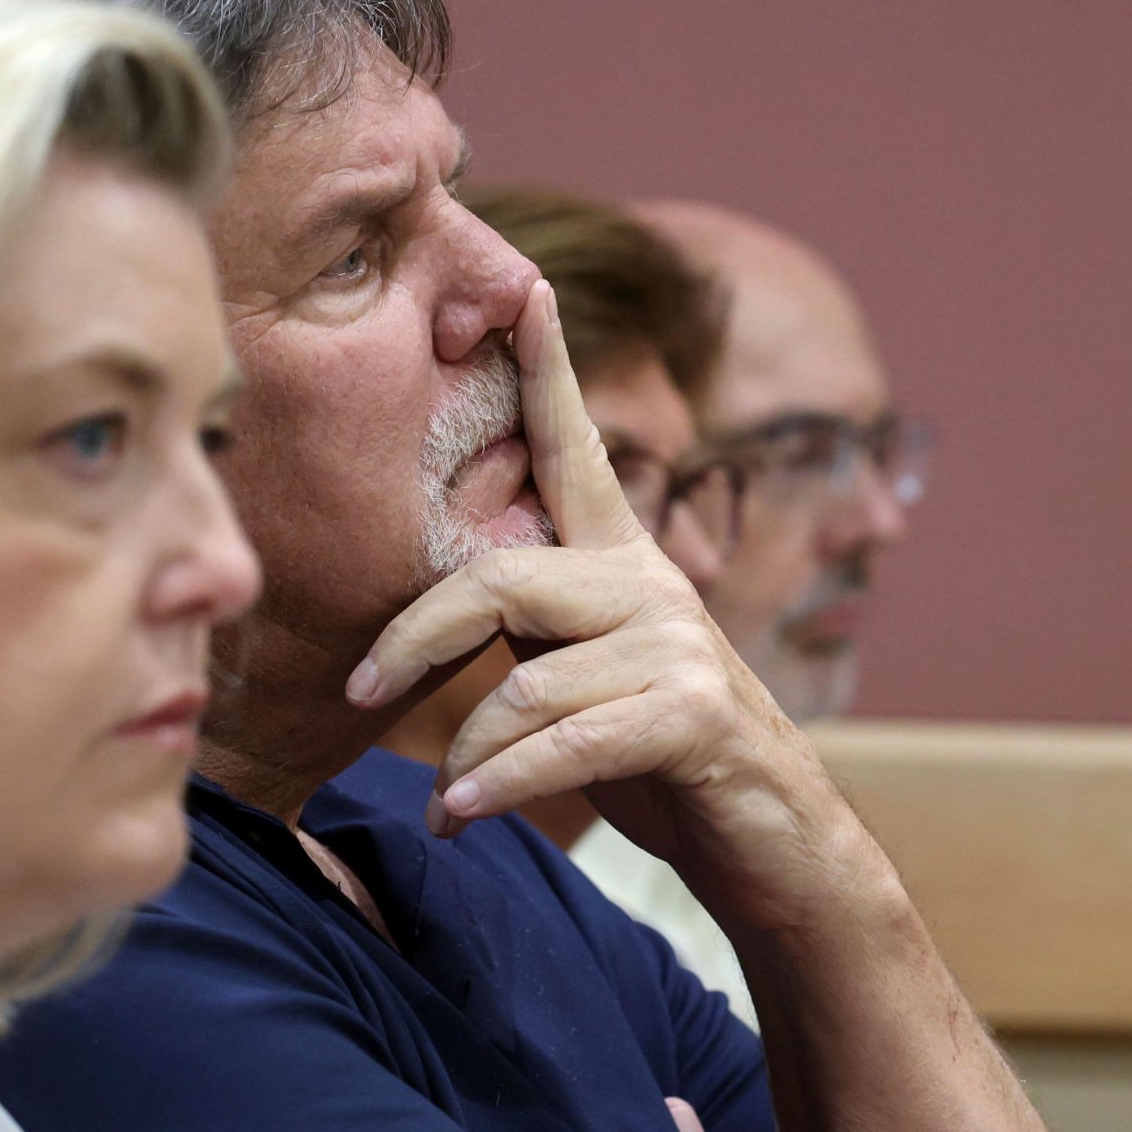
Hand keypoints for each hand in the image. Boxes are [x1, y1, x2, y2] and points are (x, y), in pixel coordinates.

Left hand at [346, 280, 878, 931]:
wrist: (770, 843)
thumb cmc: (658, 760)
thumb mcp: (583, 684)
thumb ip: (529, 639)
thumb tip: (426, 635)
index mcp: (621, 562)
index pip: (575, 450)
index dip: (547, 370)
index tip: (523, 289)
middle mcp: (650, 585)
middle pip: (499, 581)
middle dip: (415, 639)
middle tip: (361, 692)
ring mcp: (678, 644)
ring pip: (526, 684)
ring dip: (469, 756)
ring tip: (445, 804)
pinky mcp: (695, 712)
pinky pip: (566, 742)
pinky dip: (503, 783)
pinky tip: (463, 813)